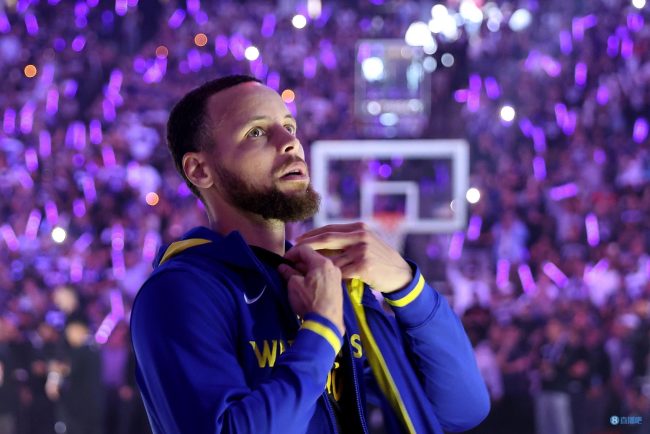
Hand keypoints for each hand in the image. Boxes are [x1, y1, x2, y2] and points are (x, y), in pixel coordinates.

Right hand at [279, 244, 344, 334]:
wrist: (327, 323)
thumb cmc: (309, 301)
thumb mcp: (294, 285)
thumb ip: (288, 273)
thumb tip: (283, 267)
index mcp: (322, 263)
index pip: (304, 249)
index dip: (291, 253)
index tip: (282, 262)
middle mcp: (332, 266)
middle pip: (312, 258)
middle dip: (298, 263)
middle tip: (287, 271)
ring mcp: (337, 277)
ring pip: (318, 267)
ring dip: (305, 270)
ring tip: (295, 280)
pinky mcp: (338, 287)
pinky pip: (323, 276)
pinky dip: (314, 277)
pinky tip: (306, 287)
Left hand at [295, 223, 412, 292]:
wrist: (400, 274)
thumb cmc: (379, 260)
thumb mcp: (366, 243)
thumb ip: (347, 240)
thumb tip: (320, 242)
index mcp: (359, 227)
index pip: (329, 229)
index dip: (311, 235)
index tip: (297, 241)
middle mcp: (360, 236)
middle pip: (326, 239)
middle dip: (306, 246)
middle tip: (291, 252)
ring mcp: (362, 250)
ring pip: (332, 259)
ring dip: (316, 267)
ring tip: (303, 271)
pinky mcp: (364, 266)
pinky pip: (341, 272)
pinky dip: (331, 278)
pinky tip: (324, 282)